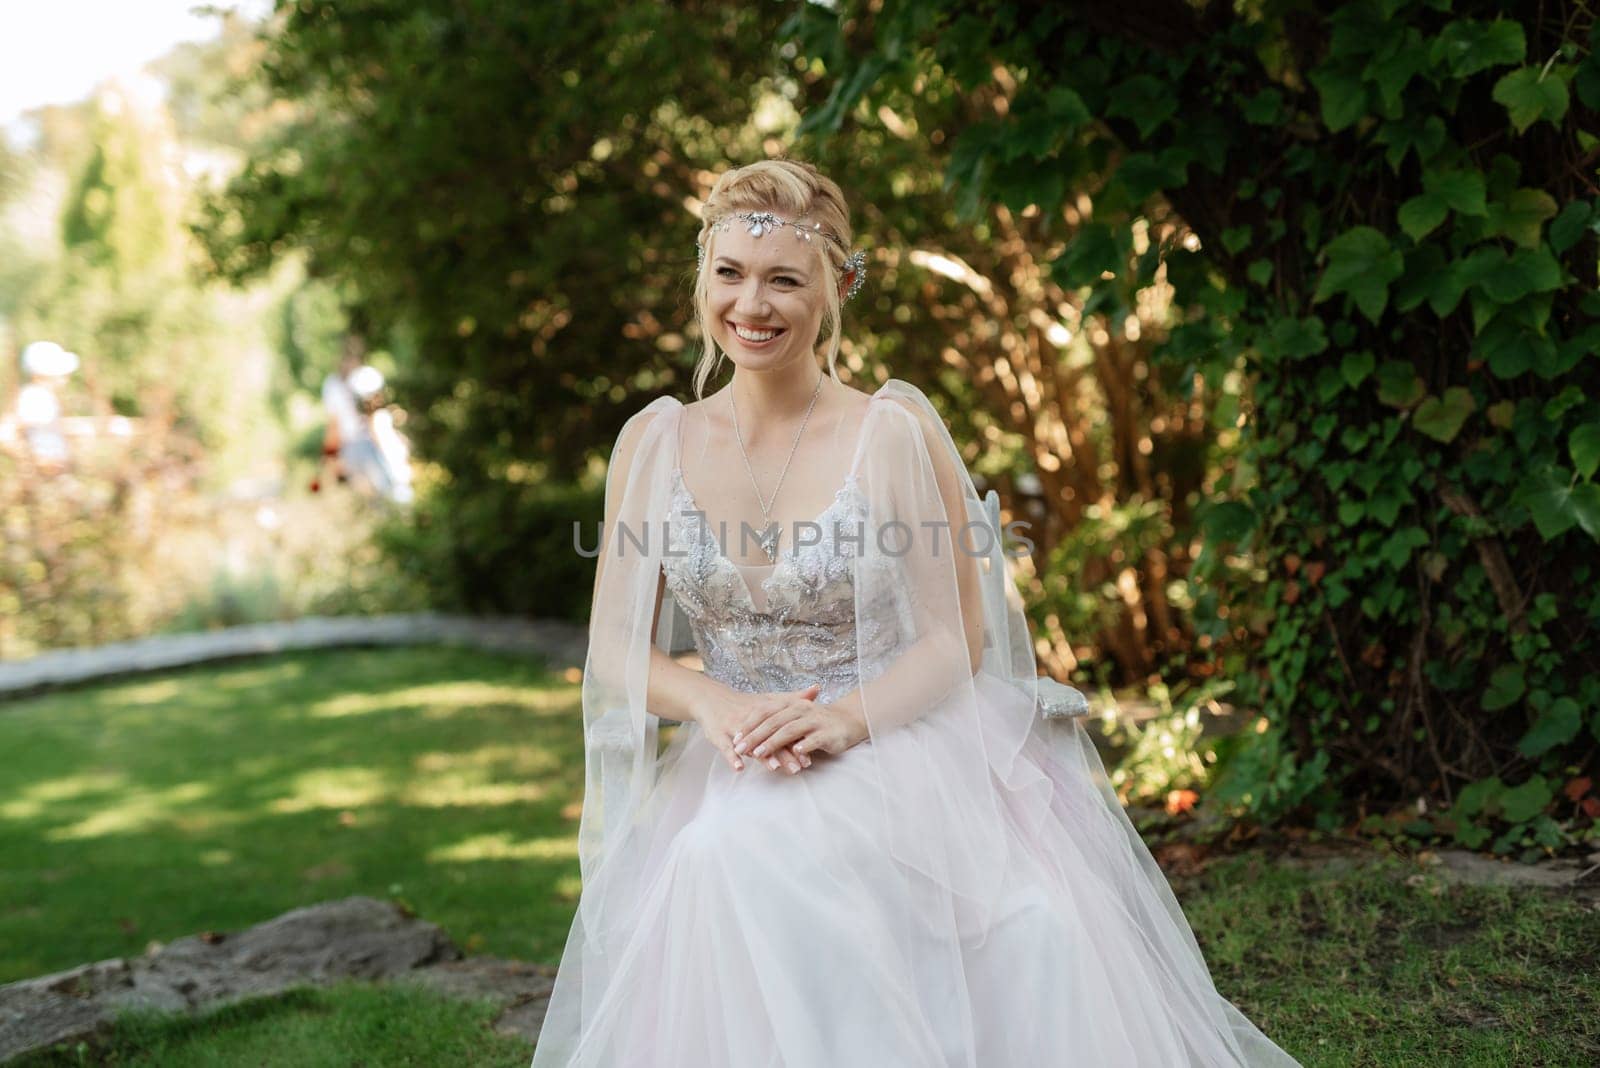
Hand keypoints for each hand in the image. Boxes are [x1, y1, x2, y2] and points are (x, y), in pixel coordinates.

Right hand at [695, 683, 819, 774]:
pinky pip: (725, 746)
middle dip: (784, 754)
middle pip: (770, 738)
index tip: (810, 758)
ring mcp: (734, 726)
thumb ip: (793, 698)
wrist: (713, 699)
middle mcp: (751, 719)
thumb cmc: (745, 703)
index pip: (784, 730)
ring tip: (774, 767)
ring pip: (750, 743)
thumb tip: (817, 688)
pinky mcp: (719, 734)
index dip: (796, 744)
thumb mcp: (769, 699)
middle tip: (797, 768)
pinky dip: (732, 757)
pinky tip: (739, 767)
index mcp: (766, 713)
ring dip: (762, 755)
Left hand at [734, 692, 868, 763]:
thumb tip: (746, 735)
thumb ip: (772, 723)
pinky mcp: (827, 733)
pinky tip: (794, 752)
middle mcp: (800, 709)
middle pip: (774, 722)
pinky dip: (804, 745)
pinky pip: (813, 739)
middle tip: (741, 748)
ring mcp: (814, 720)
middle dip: (756, 736)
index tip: (736, 737)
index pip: (765, 711)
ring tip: (759, 753)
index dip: (750, 724)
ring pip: (790, 730)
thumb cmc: (813, 722)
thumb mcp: (791, 718)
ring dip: (773, 742)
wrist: (846, 721)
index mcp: (789, 704)